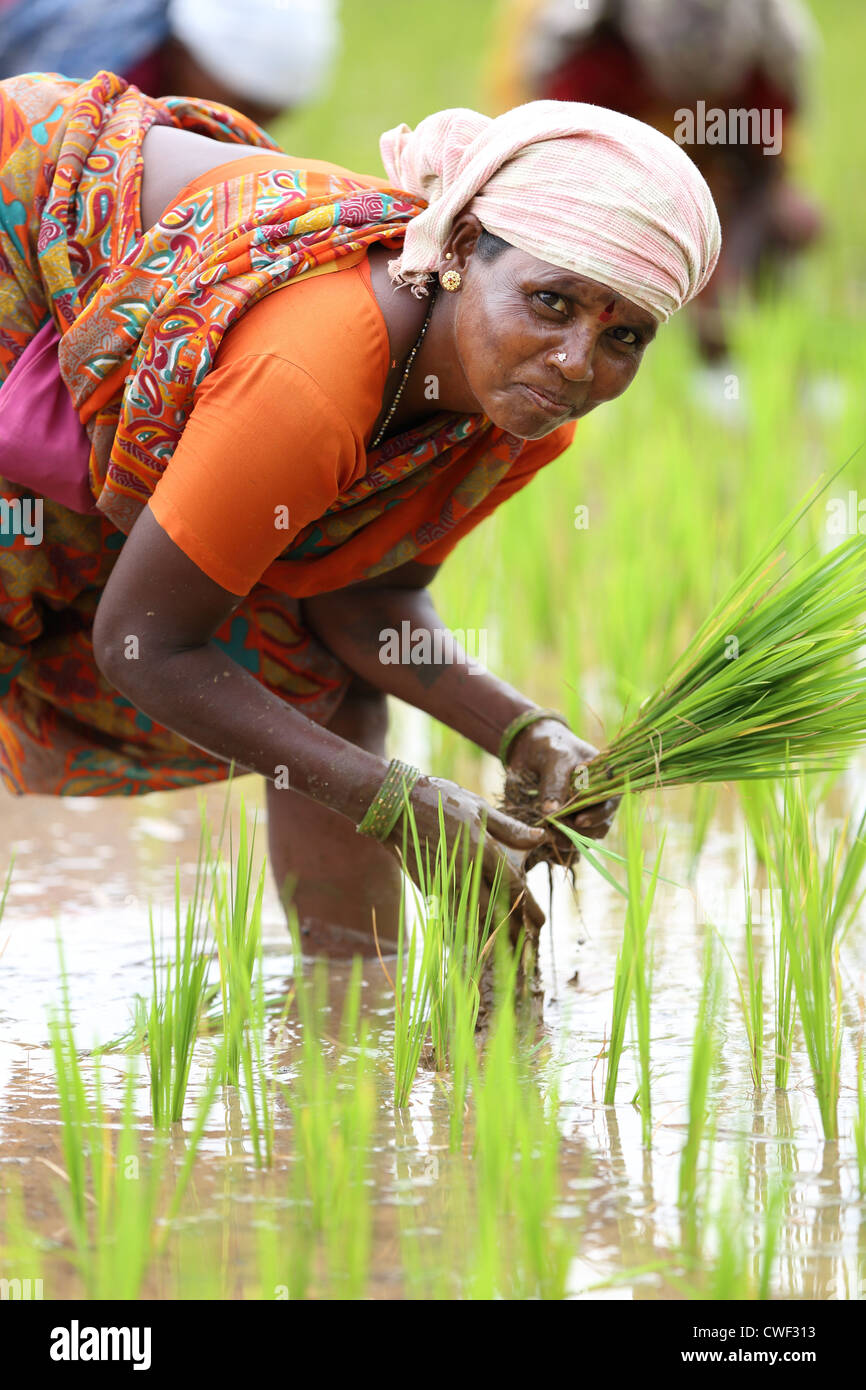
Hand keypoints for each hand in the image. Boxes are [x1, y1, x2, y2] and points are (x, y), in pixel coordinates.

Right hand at [385, 773, 547, 937]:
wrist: (394, 807)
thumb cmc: (439, 800)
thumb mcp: (479, 807)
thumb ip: (510, 828)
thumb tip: (540, 837)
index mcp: (481, 849)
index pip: (512, 887)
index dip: (529, 908)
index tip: (540, 923)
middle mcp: (464, 870)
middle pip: (495, 909)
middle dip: (513, 928)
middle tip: (529, 942)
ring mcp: (444, 881)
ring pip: (473, 916)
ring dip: (491, 932)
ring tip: (507, 945)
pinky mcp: (429, 886)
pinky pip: (452, 913)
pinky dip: (466, 926)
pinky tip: (476, 935)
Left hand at [504, 718, 618, 864]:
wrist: (533, 747)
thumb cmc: (550, 747)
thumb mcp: (554, 758)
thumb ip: (554, 783)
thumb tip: (550, 812)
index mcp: (607, 779)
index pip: (609, 803)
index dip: (597, 815)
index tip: (578, 821)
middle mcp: (601, 798)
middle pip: (601, 824)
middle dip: (581, 831)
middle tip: (557, 830)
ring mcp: (587, 811)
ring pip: (588, 836)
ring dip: (571, 840)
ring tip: (551, 836)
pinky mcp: (570, 821)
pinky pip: (573, 839)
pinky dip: (562, 843)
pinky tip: (549, 840)